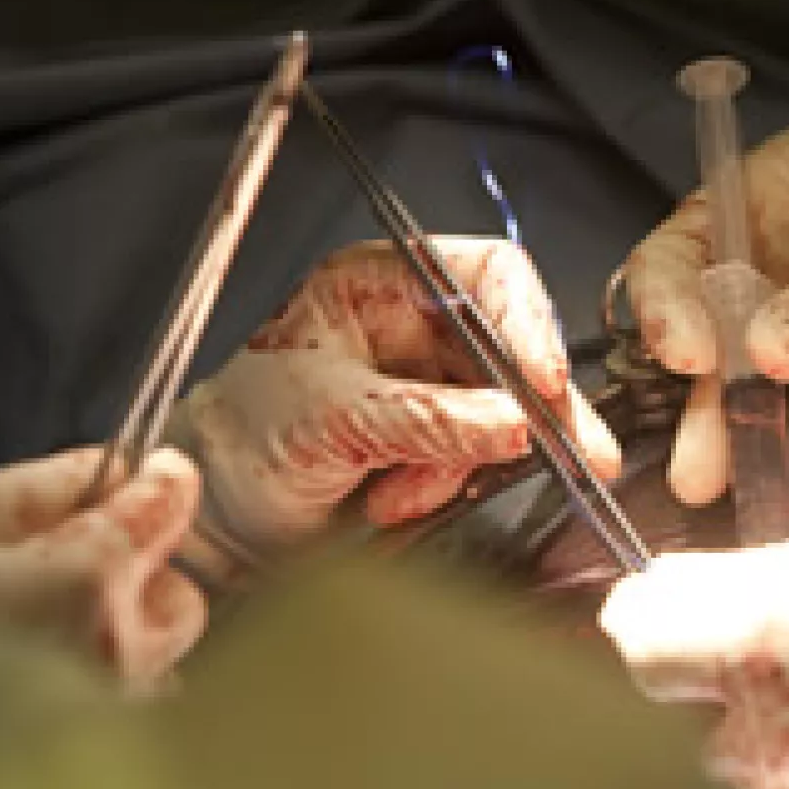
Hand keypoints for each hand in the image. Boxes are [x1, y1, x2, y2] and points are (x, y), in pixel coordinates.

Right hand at [0, 446, 204, 694]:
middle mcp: (119, 648)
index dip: (164, 483)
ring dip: (125, 639)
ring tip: (47, 641)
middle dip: (141, 581)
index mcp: (86, 578)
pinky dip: (106, 691)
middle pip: (179, 596)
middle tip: (78, 578)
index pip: (167, 510)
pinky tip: (44, 688)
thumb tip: (109, 467)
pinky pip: (133, 709)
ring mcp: (114, 710)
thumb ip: (40, 487)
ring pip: (159, 658)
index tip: (157, 474)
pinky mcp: (103, 752)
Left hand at [166, 238, 620, 586]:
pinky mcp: (444, 438)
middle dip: (529, 406)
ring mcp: (435, 383)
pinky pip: (489, 457)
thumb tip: (508, 422)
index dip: (526, 320)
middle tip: (567, 449)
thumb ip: (422, 417)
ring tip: (403, 490)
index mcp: (379, 281)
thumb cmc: (242, 440)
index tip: (542, 381)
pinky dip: (457, 485)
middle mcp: (416, 323)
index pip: (485, 273)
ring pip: (510, 410)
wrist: (220, 515)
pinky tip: (401, 498)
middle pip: (514, 345)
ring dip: (471, 460)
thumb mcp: (327, 418)